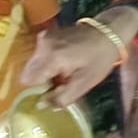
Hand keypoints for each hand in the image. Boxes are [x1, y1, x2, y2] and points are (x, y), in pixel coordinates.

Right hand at [22, 6, 137, 106]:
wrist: (108, 32)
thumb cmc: (99, 60)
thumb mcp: (84, 84)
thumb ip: (61, 98)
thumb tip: (40, 105)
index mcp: (51, 58)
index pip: (28, 81)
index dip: (39, 89)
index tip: (54, 89)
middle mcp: (42, 45)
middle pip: (29, 72)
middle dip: (41, 81)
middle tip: (61, 81)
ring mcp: (43, 37)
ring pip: (33, 64)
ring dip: (45, 71)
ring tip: (64, 71)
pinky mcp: (46, 34)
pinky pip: (39, 55)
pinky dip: (47, 61)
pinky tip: (64, 61)